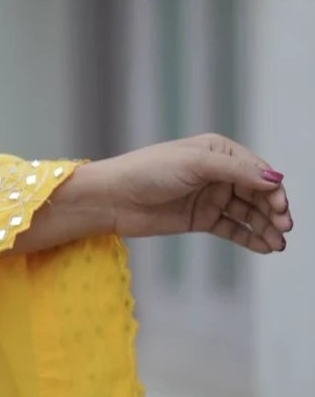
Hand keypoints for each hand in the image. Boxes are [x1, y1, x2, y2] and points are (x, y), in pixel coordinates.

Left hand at [86, 134, 292, 250]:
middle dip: (273, 210)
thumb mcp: (195, 163)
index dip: (272, 188)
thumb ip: (236, 171)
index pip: (256, 170)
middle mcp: (218, 172)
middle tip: (284, 227)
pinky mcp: (201, 219)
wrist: (112, 198)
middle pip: (256, 193)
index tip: (280, 207)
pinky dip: (250, 237)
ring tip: (278, 243)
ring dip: (265, 227)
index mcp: (218, 150)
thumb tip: (274, 178)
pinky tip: (265, 246)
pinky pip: (233, 229)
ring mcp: (210, 197)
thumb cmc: (147, 171)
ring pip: (248, 213)